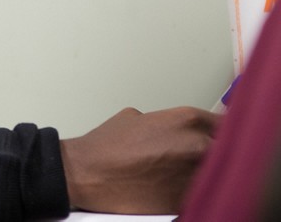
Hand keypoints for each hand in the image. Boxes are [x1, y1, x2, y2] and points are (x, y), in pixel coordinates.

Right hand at [60, 106, 219, 213]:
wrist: (88, 174)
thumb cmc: (106, 146)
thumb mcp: (136, 118)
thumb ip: (167, 123)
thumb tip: (177, 132)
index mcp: (186, 120)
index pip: (226, 124)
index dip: (224, 131)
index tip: (220, 136)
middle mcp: (197, 145)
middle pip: (228, 149)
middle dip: (217, 152)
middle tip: (202, 156)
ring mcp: (195, 174)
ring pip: (219, 173)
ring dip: (207, 172)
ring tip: (187, 171)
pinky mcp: (187, 198)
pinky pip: (204, 192)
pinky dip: (195, 189)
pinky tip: (177, 184)